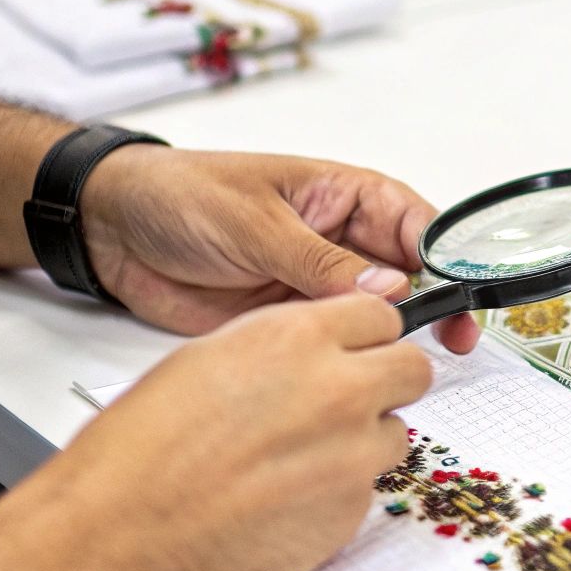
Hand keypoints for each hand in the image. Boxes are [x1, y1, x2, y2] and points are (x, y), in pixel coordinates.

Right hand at [25, 293, 431, 570]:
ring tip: (298, 461)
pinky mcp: (351, 512)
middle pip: (412, 369)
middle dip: (387, 381)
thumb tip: (311, 349)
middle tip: (352, 400)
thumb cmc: (141, 452)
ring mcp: (352, 454)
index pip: (379, 316)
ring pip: (393, 434)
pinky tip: (285, 500)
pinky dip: (337, 492)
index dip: (366, 336)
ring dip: (361, 442)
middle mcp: (337, 390)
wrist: (122, 535)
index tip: (358, 349)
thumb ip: (277, 347)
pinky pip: (366, 490)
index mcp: (296, 339)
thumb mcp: (205, 359)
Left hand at [80, 146, 479, 352]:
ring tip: (410, 365)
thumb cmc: (180, 194)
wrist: (110, 228)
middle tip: (453, 341)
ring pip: (374, 316)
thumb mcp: (254, 222)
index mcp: (342, 196)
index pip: (414, 225)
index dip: (445, 258)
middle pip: (409, 276)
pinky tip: (359, 376)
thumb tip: (386, 290)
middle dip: (435, 305)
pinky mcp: (288, 321)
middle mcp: (340, 241)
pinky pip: (332, 342)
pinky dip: (349, 360)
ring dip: (392, 339)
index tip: (461, 293)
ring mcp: (315, 283)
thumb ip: (320, 260)